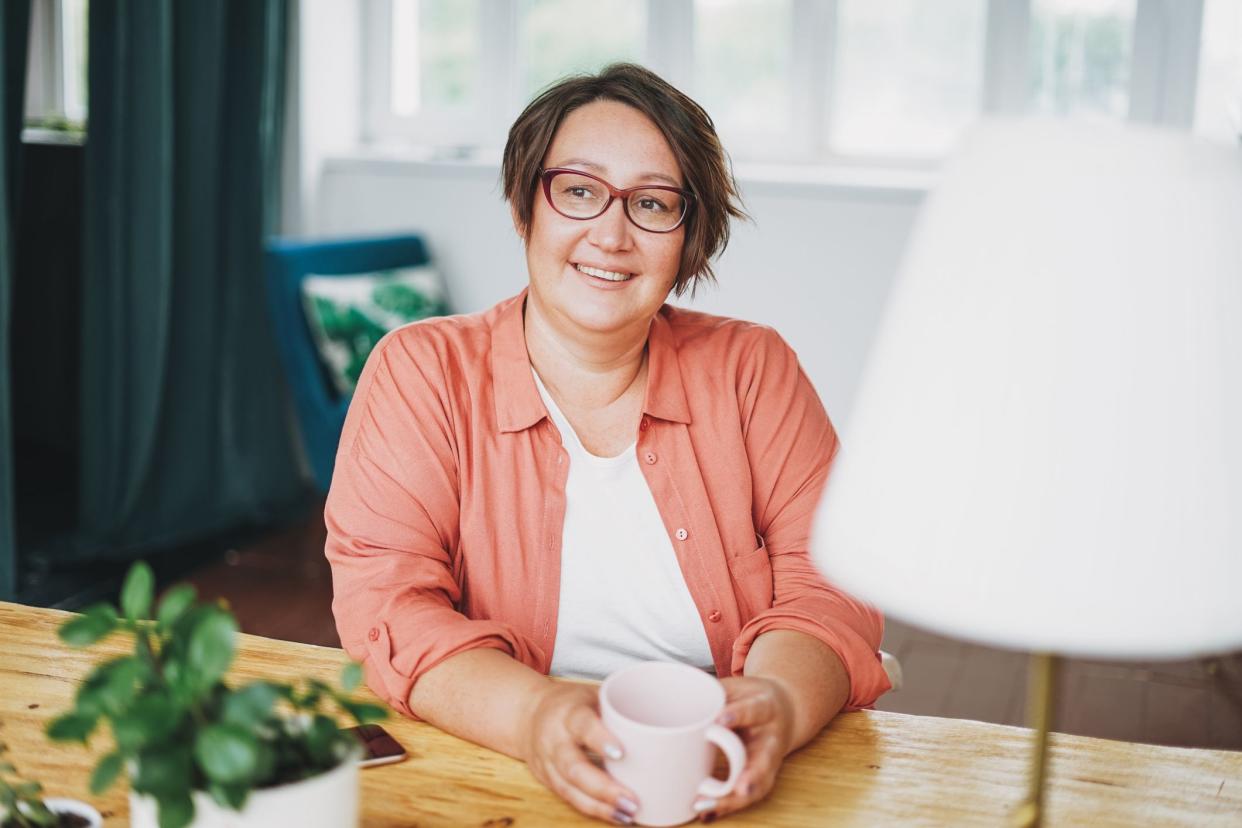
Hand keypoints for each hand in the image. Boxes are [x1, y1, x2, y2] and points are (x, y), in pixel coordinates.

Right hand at [520, 682, 640, 824]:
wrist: (527, 714)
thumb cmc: (570, 703)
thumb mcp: (592, 694)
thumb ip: (619, 709)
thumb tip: (666, 720)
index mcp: (568, 713)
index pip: (582, 725)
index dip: (600, 739)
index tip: (621, 753)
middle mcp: (554, 739)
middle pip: (574, 768)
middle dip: (603, 788)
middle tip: (632, 799)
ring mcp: (547, 763)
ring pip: (570, 789)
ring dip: (600, 806)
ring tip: (628, 814)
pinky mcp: (548, 780)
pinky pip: (569, 799)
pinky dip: (593, 809)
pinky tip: (615, 815)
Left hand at [694, 676, 795, 821]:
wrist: (785, 710)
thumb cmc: (754, 697)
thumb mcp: (739, 686)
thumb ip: (713, 693)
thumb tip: (678, 699)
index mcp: (767, 708)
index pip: (755, 711)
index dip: (738, 715)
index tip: (719, 720)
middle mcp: (772, 739)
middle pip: (764, 762)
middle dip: (748, 778)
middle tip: (731, 788)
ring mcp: (769, 762)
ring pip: (758, 787)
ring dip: (732, 801)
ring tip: (705, 807)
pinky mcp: (761, 777)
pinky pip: (746, 795)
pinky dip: (727, 805)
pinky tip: (707, 813)